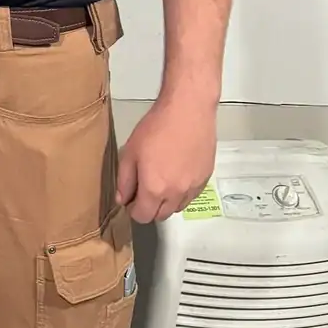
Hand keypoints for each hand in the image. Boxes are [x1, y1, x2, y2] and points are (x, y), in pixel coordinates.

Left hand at [117, 95, 216, 223]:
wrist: (188, 111)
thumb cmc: (156, 128)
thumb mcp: (130, 152)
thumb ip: (125, 180)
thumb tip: (123, 199)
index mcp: (154, 189)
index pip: (143, 216)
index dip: (134, 210)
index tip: (131, 198)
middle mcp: (176, 193)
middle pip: (161, 216)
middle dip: (150, 208)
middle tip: (144, 188)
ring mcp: (193, 187)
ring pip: (177, 207)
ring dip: (167, 202)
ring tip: (161, 179)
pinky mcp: (205, 178)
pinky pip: (191, 196)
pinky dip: (182, 193)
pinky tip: (177, 174)